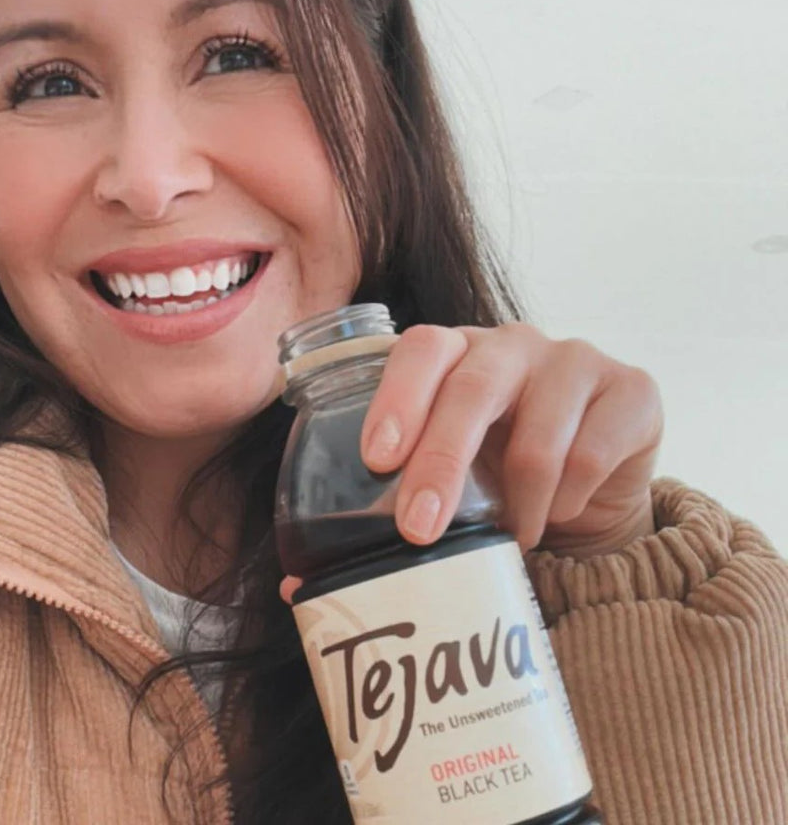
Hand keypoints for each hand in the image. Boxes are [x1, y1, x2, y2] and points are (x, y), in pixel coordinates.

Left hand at [280, 322, 661, 602]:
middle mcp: (513, 344)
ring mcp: (576, 360)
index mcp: (456, 353)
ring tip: (510, 538)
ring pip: (539, 435)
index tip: (376, 459)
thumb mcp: (444, 484)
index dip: (397, 397)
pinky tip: (558, 514)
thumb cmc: (501, 481)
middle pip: (473, 387)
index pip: (421, 349)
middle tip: (420, 529)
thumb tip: (300, 587)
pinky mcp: (631, 390)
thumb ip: (383, 515)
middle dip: (441, 463)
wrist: (593, 496)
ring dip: (518, 506)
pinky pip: (592, 455)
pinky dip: (566, 503)